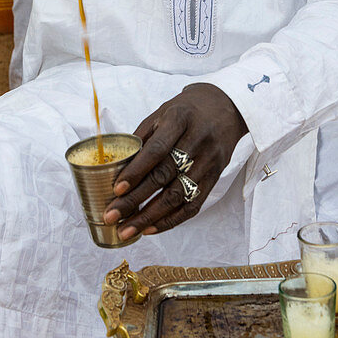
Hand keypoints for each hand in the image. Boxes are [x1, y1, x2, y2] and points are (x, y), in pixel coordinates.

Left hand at [103, 84, 247, 239]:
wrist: (225, 107)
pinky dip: (170, 220)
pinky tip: (150, 228)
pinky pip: (193, 205)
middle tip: (112, 216)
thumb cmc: (186, 110)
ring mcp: (210, 160)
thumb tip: (115, 168)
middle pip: (165, 176)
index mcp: (180, 119)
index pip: (157, 149)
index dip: (137, 171)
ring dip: (150, 217)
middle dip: (136, 200)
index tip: (116, 189)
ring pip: (178, 195)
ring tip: (126, 230)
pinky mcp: (216, 176)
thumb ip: (142, 138)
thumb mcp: (162, 113)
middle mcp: (198, 140)